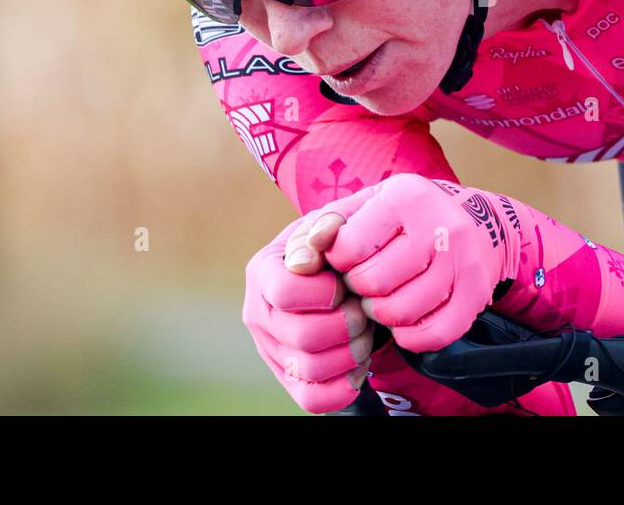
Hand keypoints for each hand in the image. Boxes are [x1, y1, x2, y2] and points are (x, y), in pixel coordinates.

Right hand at [242, 202, 378, 413]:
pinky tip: (357, 364)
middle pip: (302, 336)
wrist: (346, 267)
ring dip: (351, 354)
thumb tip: (305, 260)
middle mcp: (258, 313)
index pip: (286, 293)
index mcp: (263, 271)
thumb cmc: (340, 244)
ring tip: (364, 333)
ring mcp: (271, 349)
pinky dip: (343, 387)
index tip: (345, 284)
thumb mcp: (336, 222)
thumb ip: (324, 228)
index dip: (326, 293)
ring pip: (311, 370)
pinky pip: (313, 400)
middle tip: (363, 311)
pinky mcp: (287, 378)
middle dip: (347, 325)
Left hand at [320, 173, 522, 352]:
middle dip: (359, 289)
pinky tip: (406, 318)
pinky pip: (431, 335)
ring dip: (381, 314)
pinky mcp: (477, 296)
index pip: (348, 247)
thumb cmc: (402, 220)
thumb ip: (323, 229)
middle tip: (364, 281)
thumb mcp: (364, 208)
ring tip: (382, 298)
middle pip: (373, 284)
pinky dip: (410, 335)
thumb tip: (295, 263)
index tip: (349, 256)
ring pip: (400, 313)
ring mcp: (465, 262)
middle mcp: (441, 225)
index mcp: (406, 196)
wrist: (475, 226)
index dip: (339, 260)